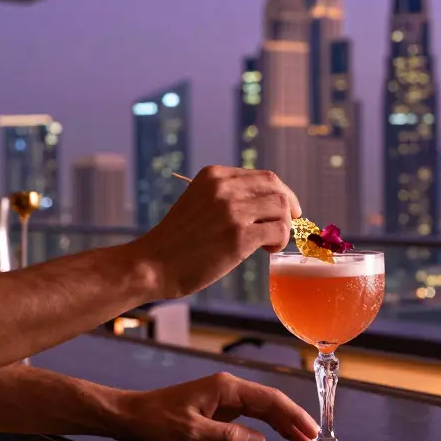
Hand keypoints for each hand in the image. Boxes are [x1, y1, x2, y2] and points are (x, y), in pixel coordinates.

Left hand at [112, 372, 317, 440]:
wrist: (130, 415)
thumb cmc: (156, 420)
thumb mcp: (193, 432)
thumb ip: (228, 436)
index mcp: (226, 387)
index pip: (269, 399)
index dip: (293, 415)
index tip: (311, 430)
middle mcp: (228, 388)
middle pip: (270, 402)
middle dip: (293, 419)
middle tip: (313, 439)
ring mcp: (222, 398)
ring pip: (261, 409)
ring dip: (281, 423)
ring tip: (301, 440)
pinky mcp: (216, 409)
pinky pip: (248, 416)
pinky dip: (264, 425)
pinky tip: (274, 437)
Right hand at [132, 166, 301, 298]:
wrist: (151, 264)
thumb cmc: (175, 242)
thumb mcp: (197, 203)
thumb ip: (225, 198)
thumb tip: (263, 205)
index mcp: (214, 176)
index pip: (263, 176)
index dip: (280, 193)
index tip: (284, 209)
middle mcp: (224, 188)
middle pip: (277, 188)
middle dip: (289, 206)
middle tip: (288, 224)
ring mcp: (233, 211)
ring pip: (281, 208)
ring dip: (284, 226)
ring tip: (269, 243)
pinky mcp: (239, 237)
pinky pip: (279, 231)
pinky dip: (280, 241)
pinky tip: (267, 251)